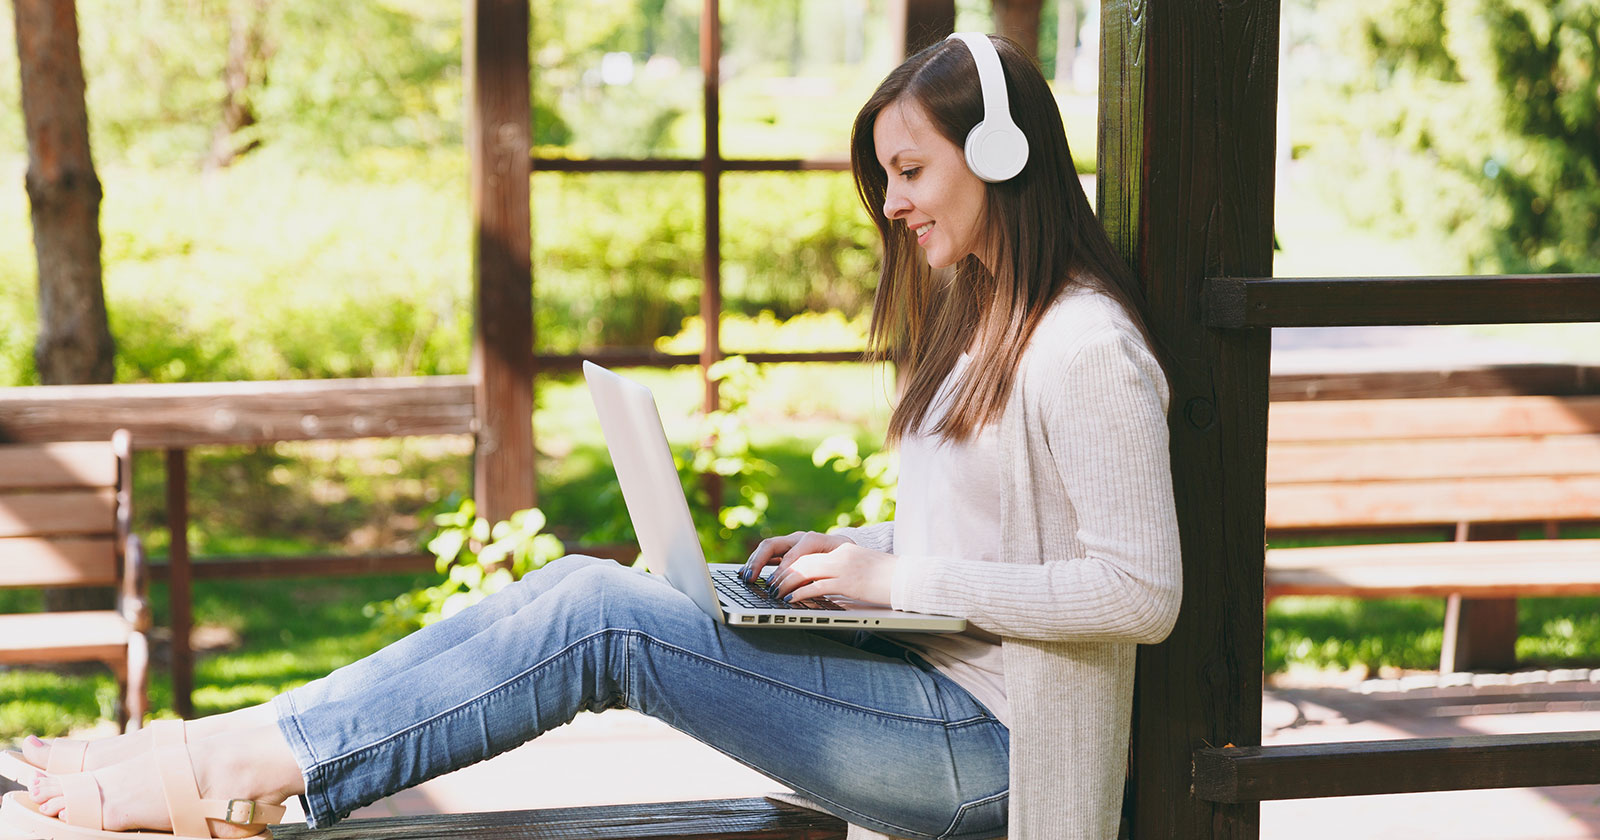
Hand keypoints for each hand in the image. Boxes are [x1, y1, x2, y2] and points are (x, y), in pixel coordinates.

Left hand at [746, 532, 896, 606]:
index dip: (787, 560)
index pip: (806, 549)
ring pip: (804, 569)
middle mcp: (840, 553)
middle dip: (781, 571)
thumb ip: (838, 568)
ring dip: (785, 582)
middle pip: (800, 557)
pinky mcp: (848, 582)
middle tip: (769, 583)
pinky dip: (800, 593)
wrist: (909, 578)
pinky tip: (790, 600)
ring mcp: (844, 566)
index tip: (775, 571)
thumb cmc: (885, 577)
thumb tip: (816, 580)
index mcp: (841, 547)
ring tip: (774, 592)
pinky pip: (816, 586)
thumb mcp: (859, 566)